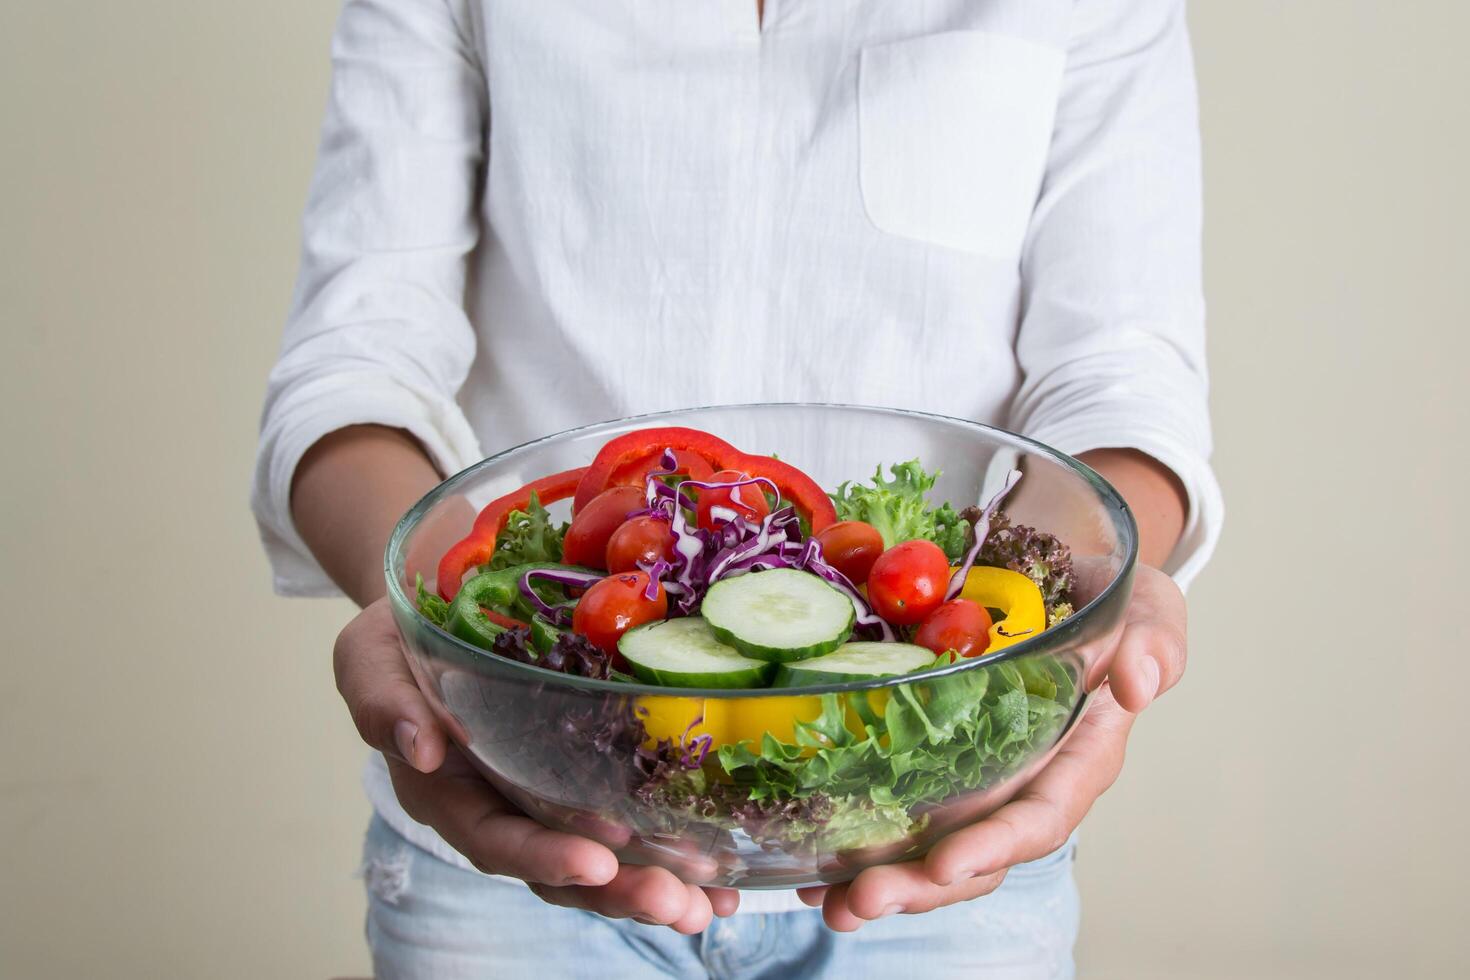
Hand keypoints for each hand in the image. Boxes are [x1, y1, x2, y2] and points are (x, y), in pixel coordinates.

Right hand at [334, 597, 739, 931]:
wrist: (441, 607)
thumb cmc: (401, 637)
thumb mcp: (370, 656)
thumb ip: (383, 702)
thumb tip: (420, 747)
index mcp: (450, 791)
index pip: (495, 838)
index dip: (544, 855)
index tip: (597, 860)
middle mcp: (504, 808)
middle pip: (560, 868)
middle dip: (620, 891)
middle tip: (677, 904)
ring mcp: (549, 800)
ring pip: (604, 860)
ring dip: (658, 886)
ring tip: (710, 904)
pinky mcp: (590, 779)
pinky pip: (633, 827)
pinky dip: (676, 857)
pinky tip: (726, 877)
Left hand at [796, 564, 1186, 929]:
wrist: (1063, 574)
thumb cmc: (1111, 601)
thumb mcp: (1149, 609)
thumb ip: (1156, 644)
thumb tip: (1139, 684)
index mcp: (1077, 761)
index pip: (1040, 818)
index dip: (994, 845)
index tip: (945, 864)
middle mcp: (1021, 784)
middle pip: (972, 854)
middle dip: (917, 885)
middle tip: (857, 901)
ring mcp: (972, 778)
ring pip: (927, 848)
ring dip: (877, 880)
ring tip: (823, 904)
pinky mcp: (930, 759)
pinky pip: (891, 810)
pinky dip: (849, 845)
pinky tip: (804, 870)